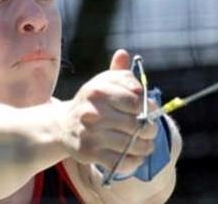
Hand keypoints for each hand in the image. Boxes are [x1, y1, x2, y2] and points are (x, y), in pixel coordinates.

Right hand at [62, 49, 157, 174]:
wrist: (65, 124)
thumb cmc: (94, 101)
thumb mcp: (104, 82)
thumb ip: (119, 72)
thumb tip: (123, 54)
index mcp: (98, 90)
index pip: (136, 100)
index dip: (150, 107)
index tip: (152, 111)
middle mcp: (92, 111)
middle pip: (136, 124)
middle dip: (150, 129)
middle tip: (152, 131)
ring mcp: (89, 133)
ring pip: (130, 144)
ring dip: (145, 147)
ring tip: (147, 145)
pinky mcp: (88, 153)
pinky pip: (120, 161)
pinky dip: (134, 162)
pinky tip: (137, 157)